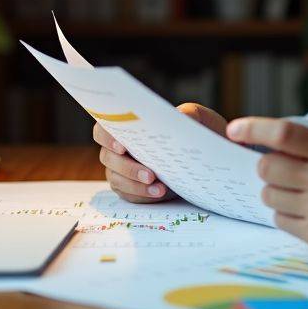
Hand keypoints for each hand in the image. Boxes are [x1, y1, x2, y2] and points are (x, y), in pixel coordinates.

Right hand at [94, 102, 227, 202]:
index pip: (103, 129)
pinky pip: (128, 194)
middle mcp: (118, 148)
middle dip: (128, 167)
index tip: (122, 146)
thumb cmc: (194, 132)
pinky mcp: (129, 188)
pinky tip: (159, 193)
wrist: (204, 156)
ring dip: (136, 184)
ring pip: (116, 178)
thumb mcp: (197, 119)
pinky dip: (142, 195)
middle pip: (108, 157)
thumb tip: (179, 117)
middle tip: (150, 174)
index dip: (107, 137)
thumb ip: (189, 113)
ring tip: (160, 188)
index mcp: (127, 127)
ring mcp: (121, 170)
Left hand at [227, 117, 307, 260]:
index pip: (284, 134)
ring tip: (300, 194)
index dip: (253, 129)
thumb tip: (264, 144)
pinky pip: (279, 221)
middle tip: (282, 171)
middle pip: (267, 168)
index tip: (234, 129)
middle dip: (268, 168)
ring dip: (277, 193)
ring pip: (269, 196)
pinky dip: (286, 215)